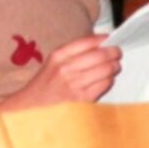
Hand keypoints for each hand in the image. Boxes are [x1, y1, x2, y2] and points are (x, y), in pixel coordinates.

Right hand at [1, 34, 121, 109]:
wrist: (30, 108)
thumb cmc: (46, 84)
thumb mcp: (54, 62)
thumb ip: (75, 52)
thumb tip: (103, 42)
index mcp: (58, 56)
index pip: (88, 42)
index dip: (104, 40)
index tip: (110, 39)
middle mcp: (66, 68)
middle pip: (101, 55)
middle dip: (114, 52)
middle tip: (117, 53)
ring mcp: (75, 84)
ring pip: (107, 69)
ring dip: (114, 67)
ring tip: (114, 66)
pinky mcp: (83, 99)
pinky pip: (105, 84)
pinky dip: (109, 80)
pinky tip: (105, 80)